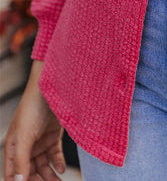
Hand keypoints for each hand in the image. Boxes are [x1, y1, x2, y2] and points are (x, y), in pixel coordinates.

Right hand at [4, 60, 65, 180]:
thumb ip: (21, 160)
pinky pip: (54, 155)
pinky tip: (61, 169)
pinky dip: (58, 163)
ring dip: (50, 176)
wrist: (52, 87)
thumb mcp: (24, 136)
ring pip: (43, 165)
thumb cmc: (33, 106)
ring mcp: (40, 140)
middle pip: (29, 171)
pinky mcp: (53, 135)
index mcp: (13, 146)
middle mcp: (26, 145)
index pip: (12, 172)